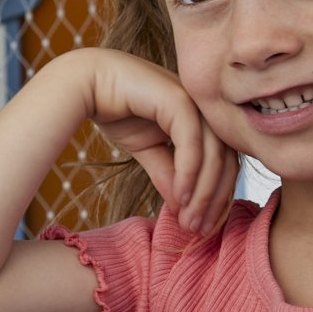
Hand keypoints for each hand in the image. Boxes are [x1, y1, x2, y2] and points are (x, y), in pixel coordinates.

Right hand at [70, 50, 238, 234]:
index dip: (217, 196)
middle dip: (214, 200)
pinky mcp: (178, 99)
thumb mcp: (146, 149)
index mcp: (201, 117)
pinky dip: (189, 173)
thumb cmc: (115, 108)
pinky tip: (180, 197)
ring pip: (214, 154)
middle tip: (198, 229)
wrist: (86, 82)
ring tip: (189, 219)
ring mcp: (194, 101)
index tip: (201, 225)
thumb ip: (168, 173)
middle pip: (226, 160)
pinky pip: (192, 143)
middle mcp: (204, 108)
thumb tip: (182, 205)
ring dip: (203, 193)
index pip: (223, 161)